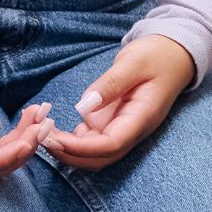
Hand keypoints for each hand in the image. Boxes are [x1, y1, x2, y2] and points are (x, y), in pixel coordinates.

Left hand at [45, 36, 194, 170]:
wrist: (172, 55)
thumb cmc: (156, 56)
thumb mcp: (133, 62)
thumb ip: (110, 84)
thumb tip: (85, 106)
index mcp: (141, 118)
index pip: (111, 145)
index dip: (82, 148)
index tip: (54, 140)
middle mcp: (132, 129)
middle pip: (101, 157)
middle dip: (70, 154)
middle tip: (39, 137)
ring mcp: (122, 127)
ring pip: (94, 152)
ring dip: (68, 150)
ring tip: (39, 133)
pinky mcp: (113, 121)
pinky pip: (91, 139)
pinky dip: (71, 139)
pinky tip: (51, 128)